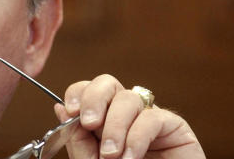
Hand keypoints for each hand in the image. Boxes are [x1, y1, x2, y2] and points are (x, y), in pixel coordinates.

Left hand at [54, 74, 204, 158]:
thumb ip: (77, 139)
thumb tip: (59, 108)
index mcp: (103, 121)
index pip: (87, 91)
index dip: (77, 93)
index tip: (70, 110)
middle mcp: (125, 115)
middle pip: (107, 83)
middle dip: (94, 98)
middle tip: (90, 123)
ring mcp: (149, 119)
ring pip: (129, 98)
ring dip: (115, 126)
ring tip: (111, 155)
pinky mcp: (174, 128)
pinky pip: (153, 117)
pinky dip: (137, 137)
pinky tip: (130, 157)